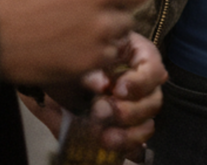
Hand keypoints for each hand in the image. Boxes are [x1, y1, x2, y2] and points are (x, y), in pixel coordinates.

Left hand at [21, 35, 164, 160]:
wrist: (52, 81)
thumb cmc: (71, 62)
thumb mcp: (80, 59)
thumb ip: (92, 71)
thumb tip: (102, 86)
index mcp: (137, 57)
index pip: (153, 70)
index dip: (140, 82)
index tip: (117, 90)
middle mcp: (141, 84)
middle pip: (154, 100)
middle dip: (130, 111)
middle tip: (102, 112)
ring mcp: (135, 110)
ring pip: (147, 126)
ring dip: (128, 135)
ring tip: (105, 138)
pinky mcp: (124, 131)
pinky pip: (137, 146)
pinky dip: (126, 149)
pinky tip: (109, 146)